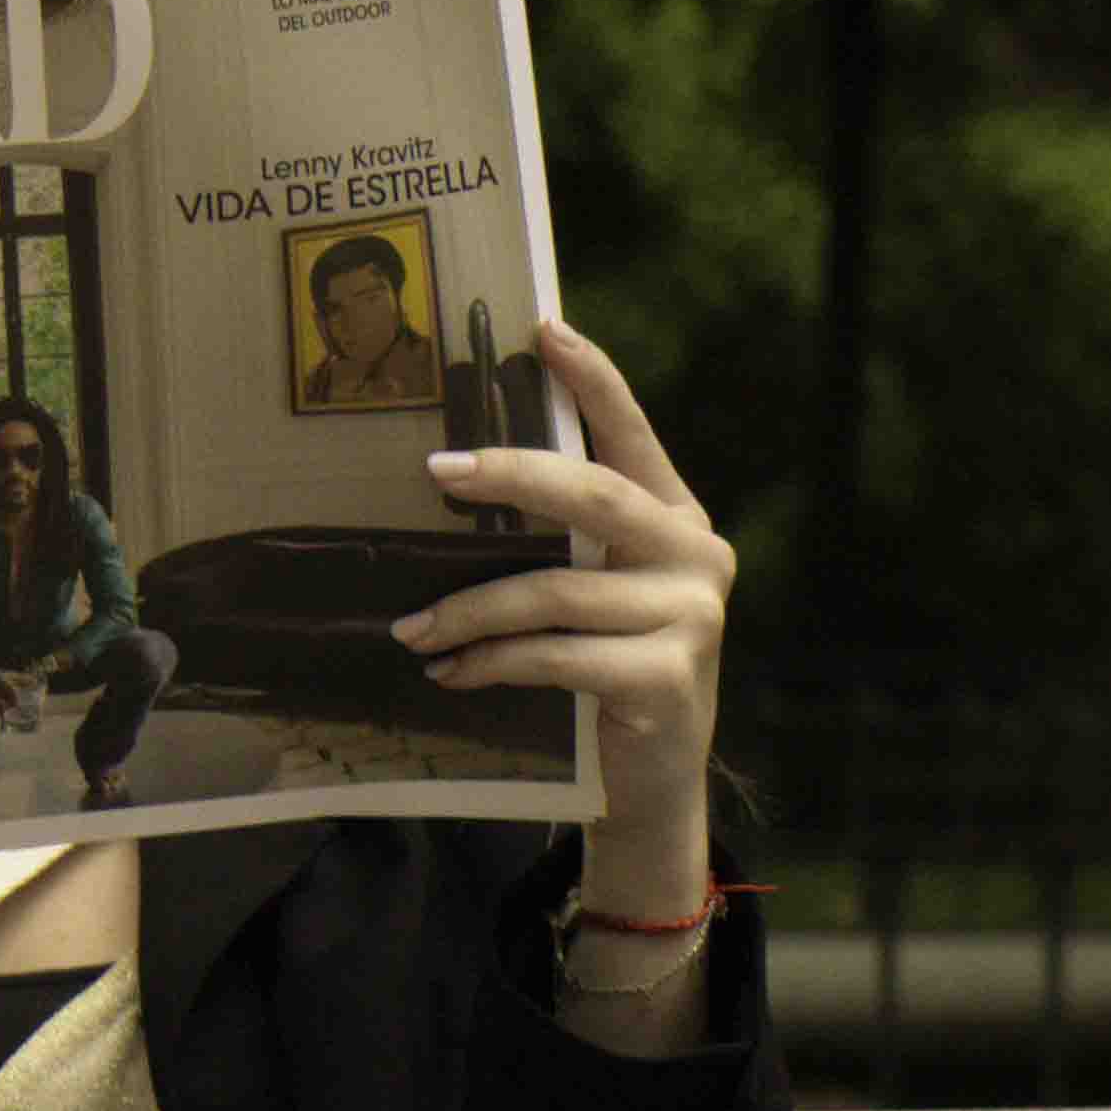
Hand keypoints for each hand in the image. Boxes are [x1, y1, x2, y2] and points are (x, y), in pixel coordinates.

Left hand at [396, 319, 735, 841]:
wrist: (652, 782)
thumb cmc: (610, 672)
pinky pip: (557, 656)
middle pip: (596, 497)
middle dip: (511, 475)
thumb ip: (569, 542)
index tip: (542, 329)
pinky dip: (492, 663)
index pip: (634, 436)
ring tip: (412, 628)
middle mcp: (698, 557)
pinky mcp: (669, 680)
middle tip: (437, 472)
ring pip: (557, 592)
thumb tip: (459, 479)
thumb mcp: (601, 594)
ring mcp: (693, 619)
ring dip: (470, 610)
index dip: (594, 381)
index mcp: (679, 520)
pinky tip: (451, 673)